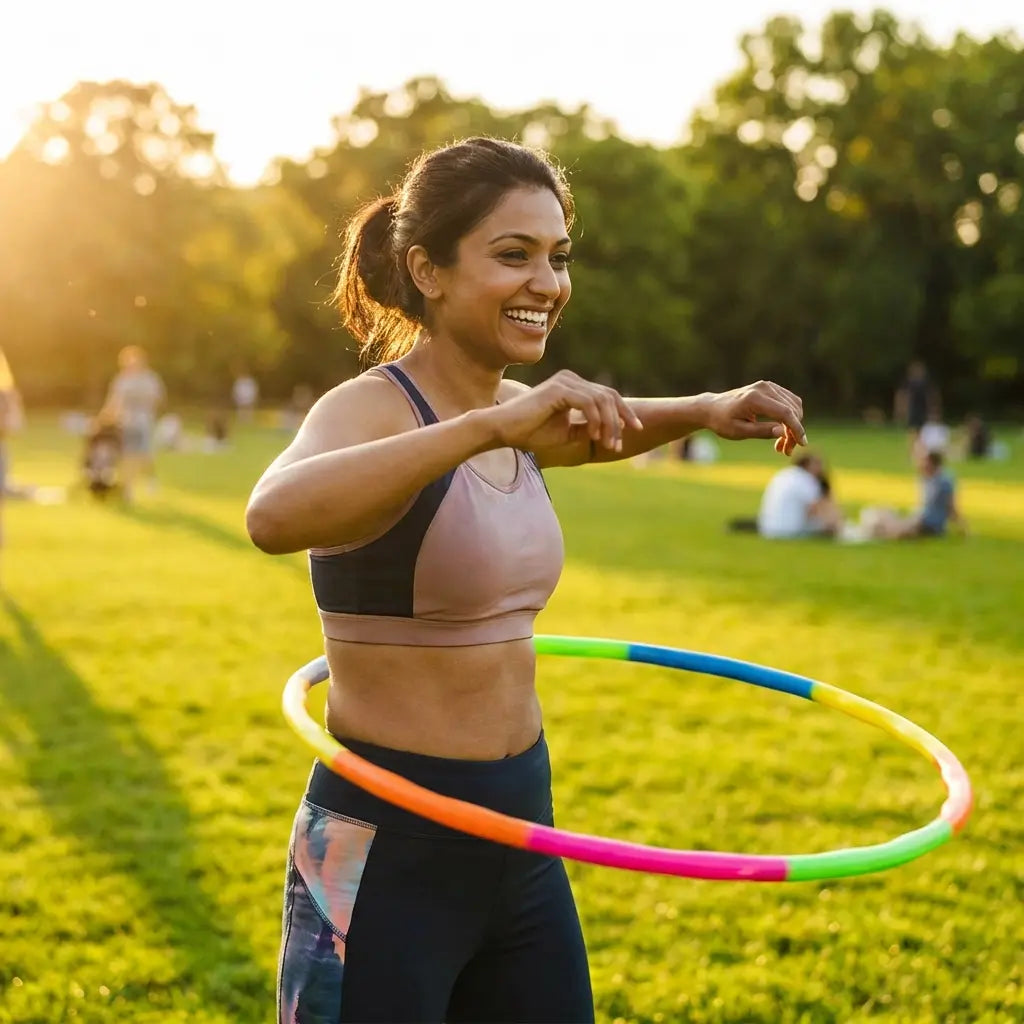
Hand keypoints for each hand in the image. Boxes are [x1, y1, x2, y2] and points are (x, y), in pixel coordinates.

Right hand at [486, 370, 642, 452]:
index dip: (624, 413)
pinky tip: (594, 435)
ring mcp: (564, 382)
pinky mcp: (558, 389)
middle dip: (621, 420)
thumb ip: (587, 428)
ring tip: (608, 444)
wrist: (503, 430)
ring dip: (609, 424)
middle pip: (609, 396)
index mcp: (573, 386)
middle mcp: (570, 379)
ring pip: (601, 400)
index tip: (634, 430)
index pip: (607, 396)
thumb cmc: (530, 432)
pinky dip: (595, 420)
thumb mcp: (567, 432)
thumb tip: (612, 431)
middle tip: (619, 444)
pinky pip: (588, 403)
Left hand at [702, 381, 805, 455]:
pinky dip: (790, 418)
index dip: (796, 429)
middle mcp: (764, 388)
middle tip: (785, 451)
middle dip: (794, 432)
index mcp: (754, 398)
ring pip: (794, 406)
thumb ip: (761, 431)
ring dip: (793, 426)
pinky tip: (781, 433)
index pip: (785, 412)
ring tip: (782, 445)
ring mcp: (769, 386)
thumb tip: (783, 432)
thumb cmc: (722, 422)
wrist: (712, 408)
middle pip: (792, 410)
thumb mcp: (738, 431)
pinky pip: (790, 403)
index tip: (801, 444)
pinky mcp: (771, 388)